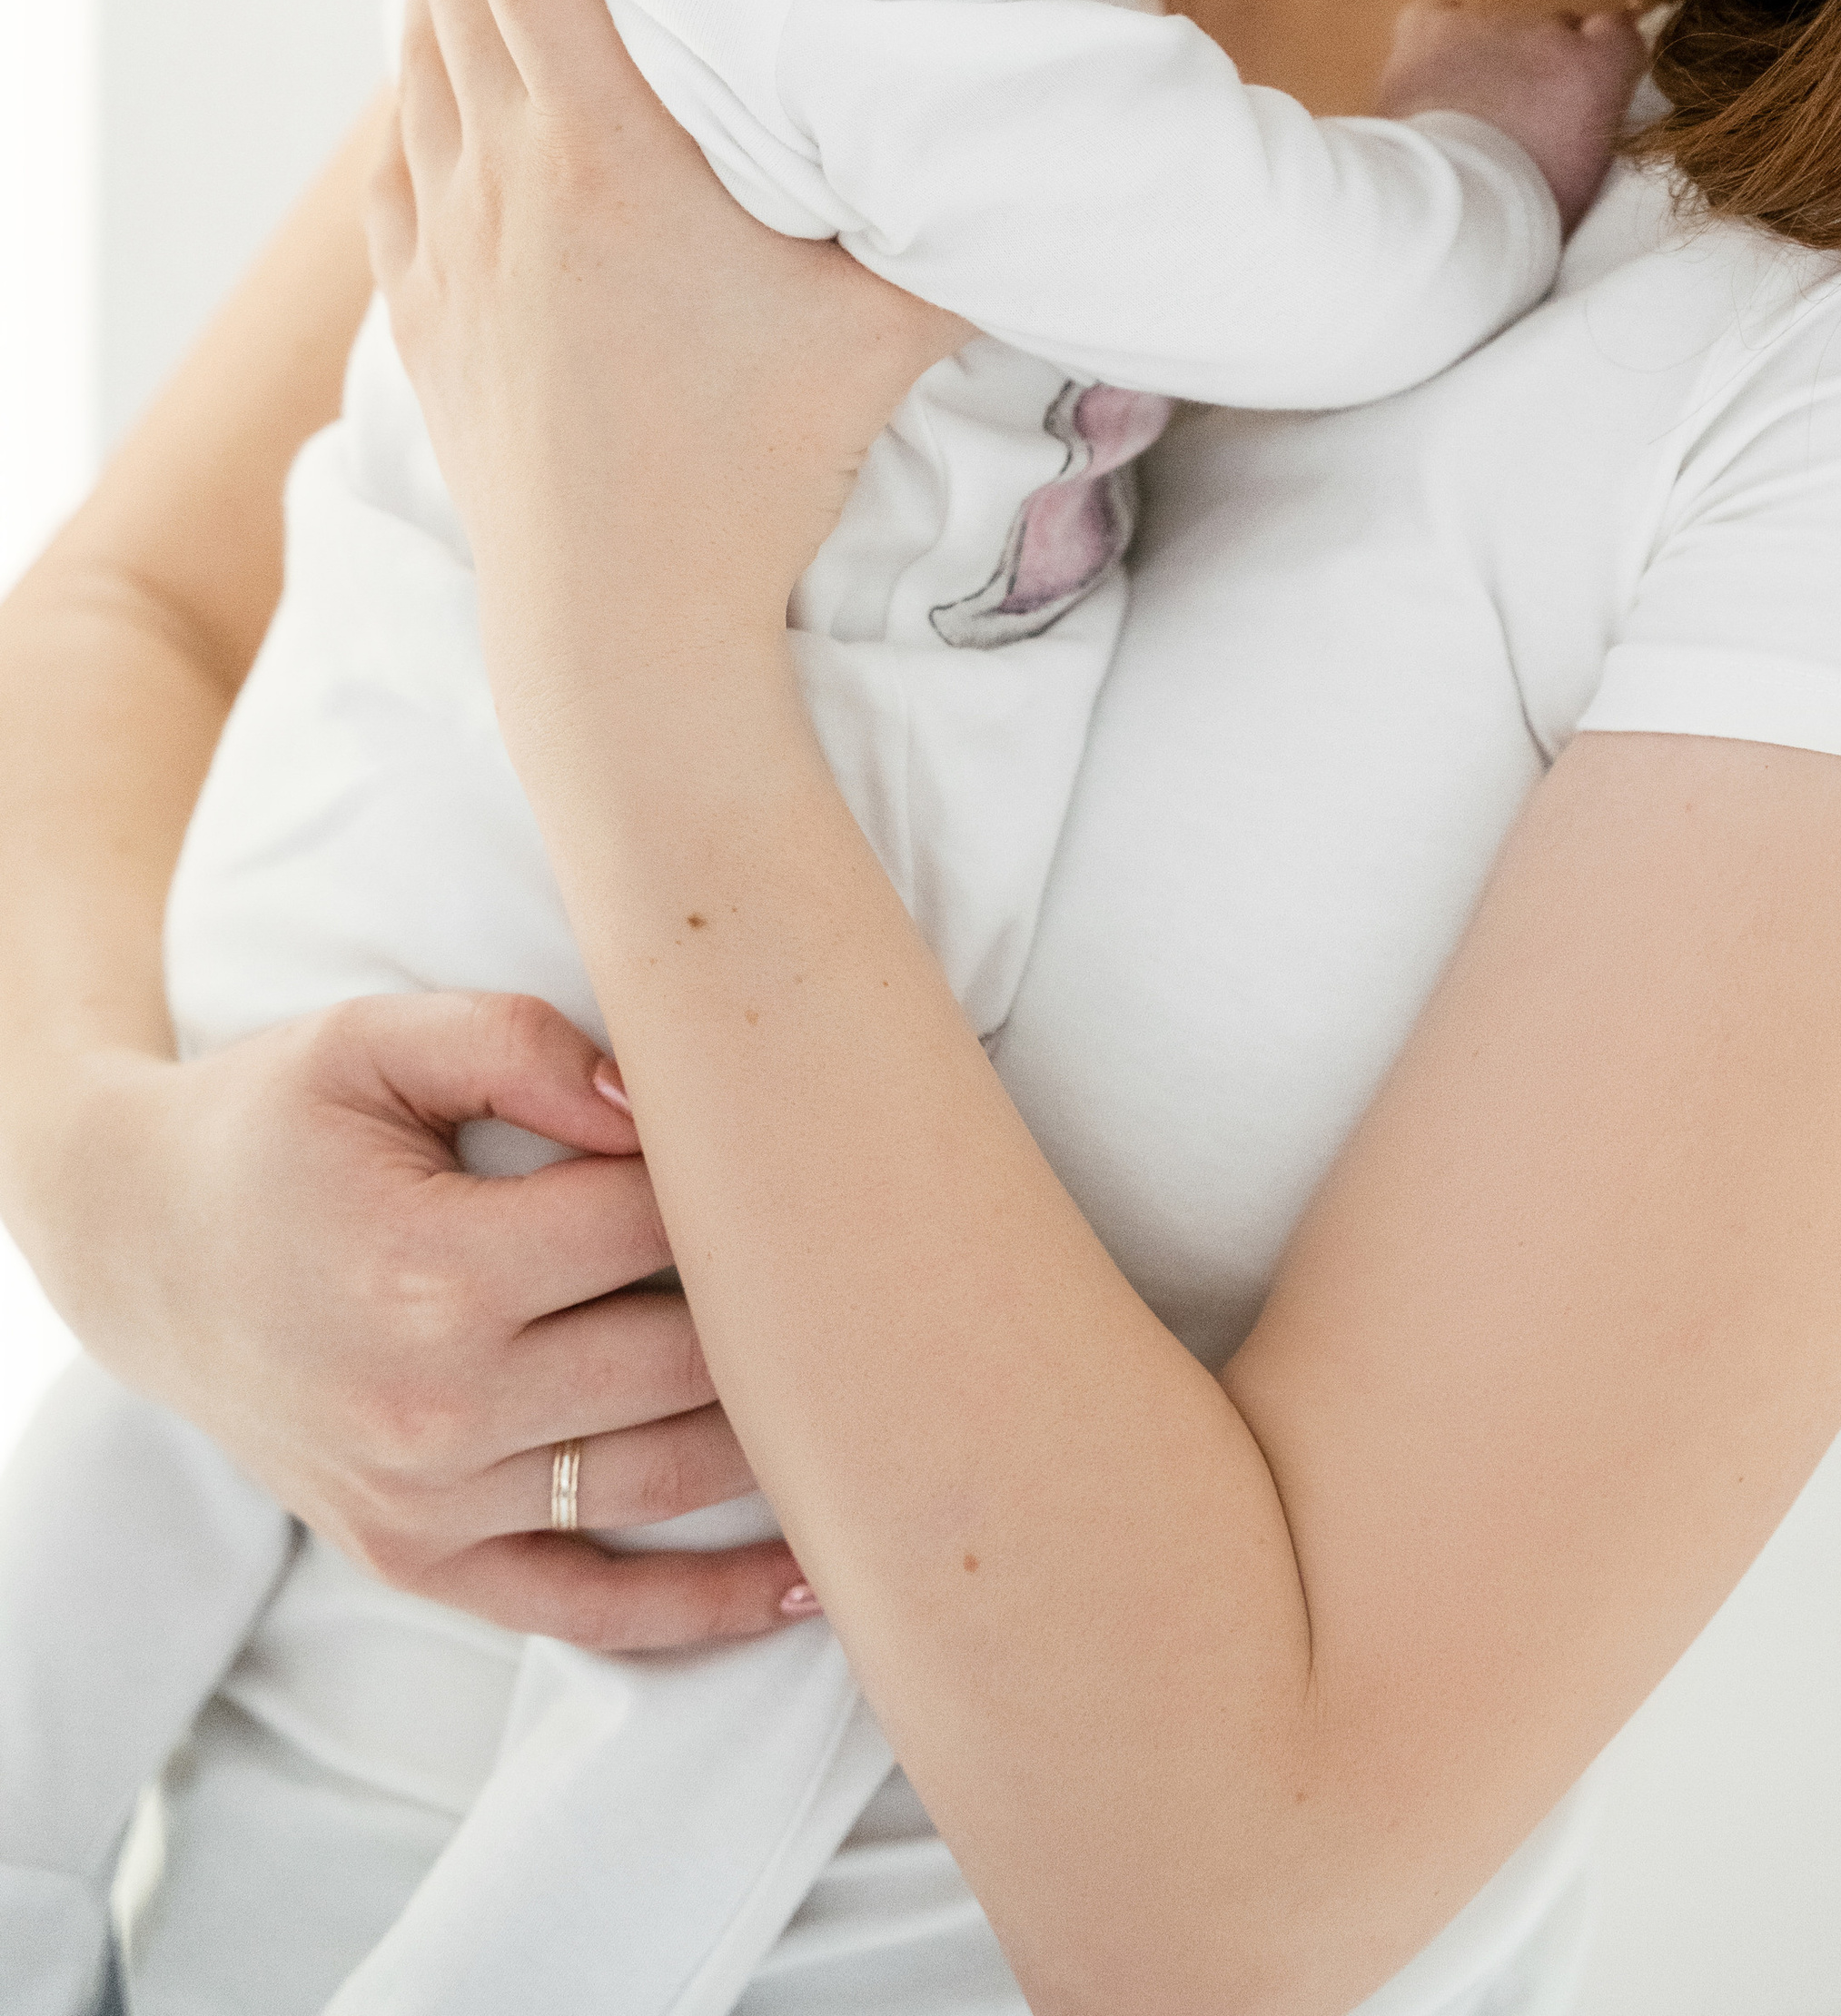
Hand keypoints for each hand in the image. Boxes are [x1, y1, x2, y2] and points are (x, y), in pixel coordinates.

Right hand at [49, 994, 815, 1643]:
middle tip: (875, 1257)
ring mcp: (427, 1505)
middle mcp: (433, 1408)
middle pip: (686, 1359)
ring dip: (785, 1445)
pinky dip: (705, 1610)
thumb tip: (658, 1099)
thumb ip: (520, 1044)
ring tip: (894, 1394)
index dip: (740, 1178)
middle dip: (788, 1308)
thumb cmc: (272, 1122)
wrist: (139, 1246)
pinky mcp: (421, 1563)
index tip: (804, 1142)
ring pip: (664, 1480)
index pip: (653, 1225)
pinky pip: (588, 1610)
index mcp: (429, 1272)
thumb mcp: (375, 1037)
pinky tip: (808, 1584)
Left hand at [367, 0, 965, 727]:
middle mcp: (502, 173)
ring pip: (416, 59)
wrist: (615, 625)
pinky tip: (430, 57)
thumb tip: (1053, 107)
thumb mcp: (887, 321)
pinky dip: (415, 75)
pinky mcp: (425, 309)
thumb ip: (957, 202)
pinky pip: (403, 154)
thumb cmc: (760, 463)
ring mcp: (447, 244)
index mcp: (604, 148)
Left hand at [1377, 0, 1647, 234]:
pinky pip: (1437, 17)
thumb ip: (1593, 123)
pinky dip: (1434, 42)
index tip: (1579, 80)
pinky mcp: (1432, 25)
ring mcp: (1488, 23)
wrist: (1444, 206)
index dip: (1594, 54)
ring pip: (1494, 27)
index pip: (1616, 31)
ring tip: (1461, 115)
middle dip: (1538, 64)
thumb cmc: (1522, 212)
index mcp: (1598, 70)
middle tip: (1515, 116)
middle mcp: (1549, 32)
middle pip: (1552, 29)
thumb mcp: (1588, 172)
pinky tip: (1428, 83)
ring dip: (1485, 59)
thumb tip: (1582, 112)